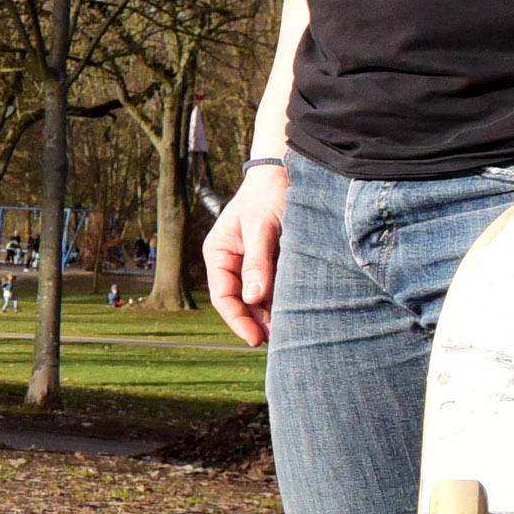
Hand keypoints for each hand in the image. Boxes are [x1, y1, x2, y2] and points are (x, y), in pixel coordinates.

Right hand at [204, 158, 289, 346]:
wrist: (285, 172)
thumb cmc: (269, 195)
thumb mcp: (262, 227)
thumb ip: (258, 262)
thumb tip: (253, 298)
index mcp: (218, 254)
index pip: (223, 296)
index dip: (237, 320)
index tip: (255, 339)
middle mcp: (230, 262)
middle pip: (239, 302)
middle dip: (256, 322)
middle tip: (278, 341)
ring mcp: (249, 263)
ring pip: (256, 298)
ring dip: (269, 314)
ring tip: (289, 331)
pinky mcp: (268, 262)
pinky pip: (271, 287)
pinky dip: (280, 300)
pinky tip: (295, 311)